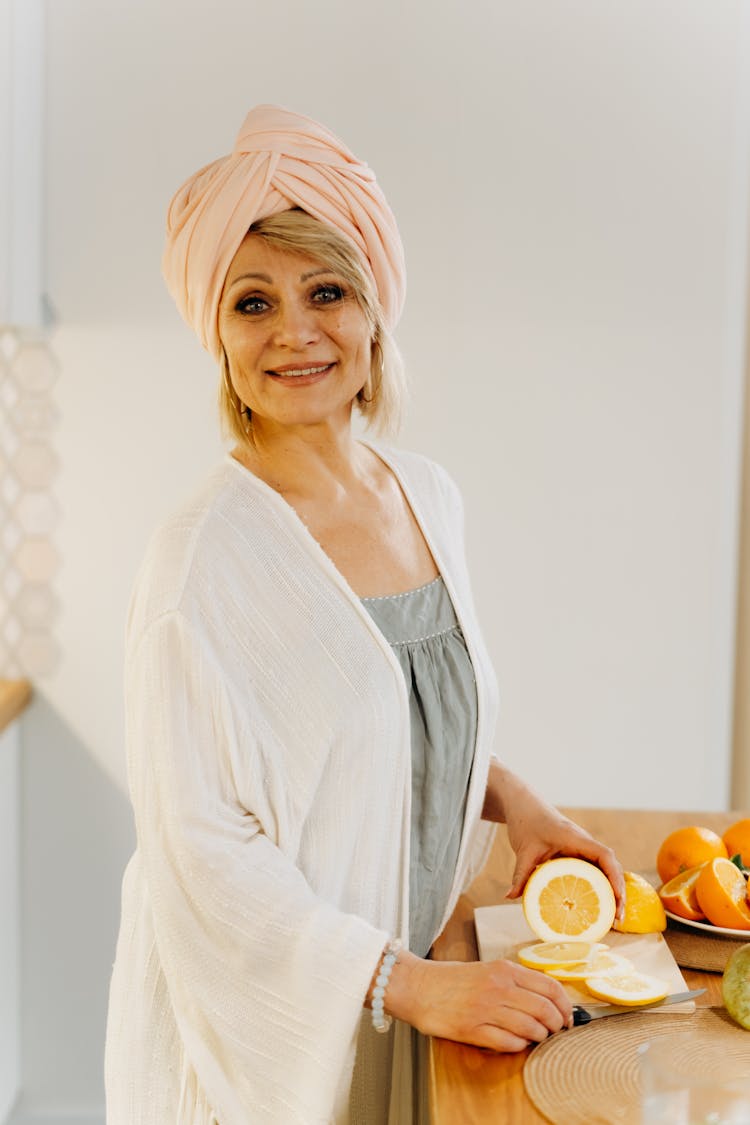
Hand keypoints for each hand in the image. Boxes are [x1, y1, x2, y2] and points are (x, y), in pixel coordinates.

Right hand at [386, 950, 572, 1051]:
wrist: (416, 986)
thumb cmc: (450, 980)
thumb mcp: (486, 970)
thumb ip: (514, 981)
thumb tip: (545, 1000)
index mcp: (504, 970)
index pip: (550, 987)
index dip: (565, 1006)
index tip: (567, 1017)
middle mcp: (498, 987)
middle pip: (545, 1010)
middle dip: (556, 1026)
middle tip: (555, 1032)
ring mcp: (486, 1009)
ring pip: (531, 1028)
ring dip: (538, 1038)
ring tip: (534, 1038)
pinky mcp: (473, 1029)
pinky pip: (509, 1043)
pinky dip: (518, 1046)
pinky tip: (514, 1043)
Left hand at [483, 761, 624, 916]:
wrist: (523, 805)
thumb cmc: (526, 822)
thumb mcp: (524, 850)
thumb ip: (520, 874)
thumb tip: (509, 896)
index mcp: (576, 838)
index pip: (605, 856)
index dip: (615, 877)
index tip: (618, 899)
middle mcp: (584, 843)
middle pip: (610, 866)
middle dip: (618, 892)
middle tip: (618, 919)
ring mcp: (582, 848)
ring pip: (604, 869)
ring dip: (611, 891)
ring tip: (613, 918)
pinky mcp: (576, 853)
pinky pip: (593, 870)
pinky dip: (598, 886)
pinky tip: (596, 906)